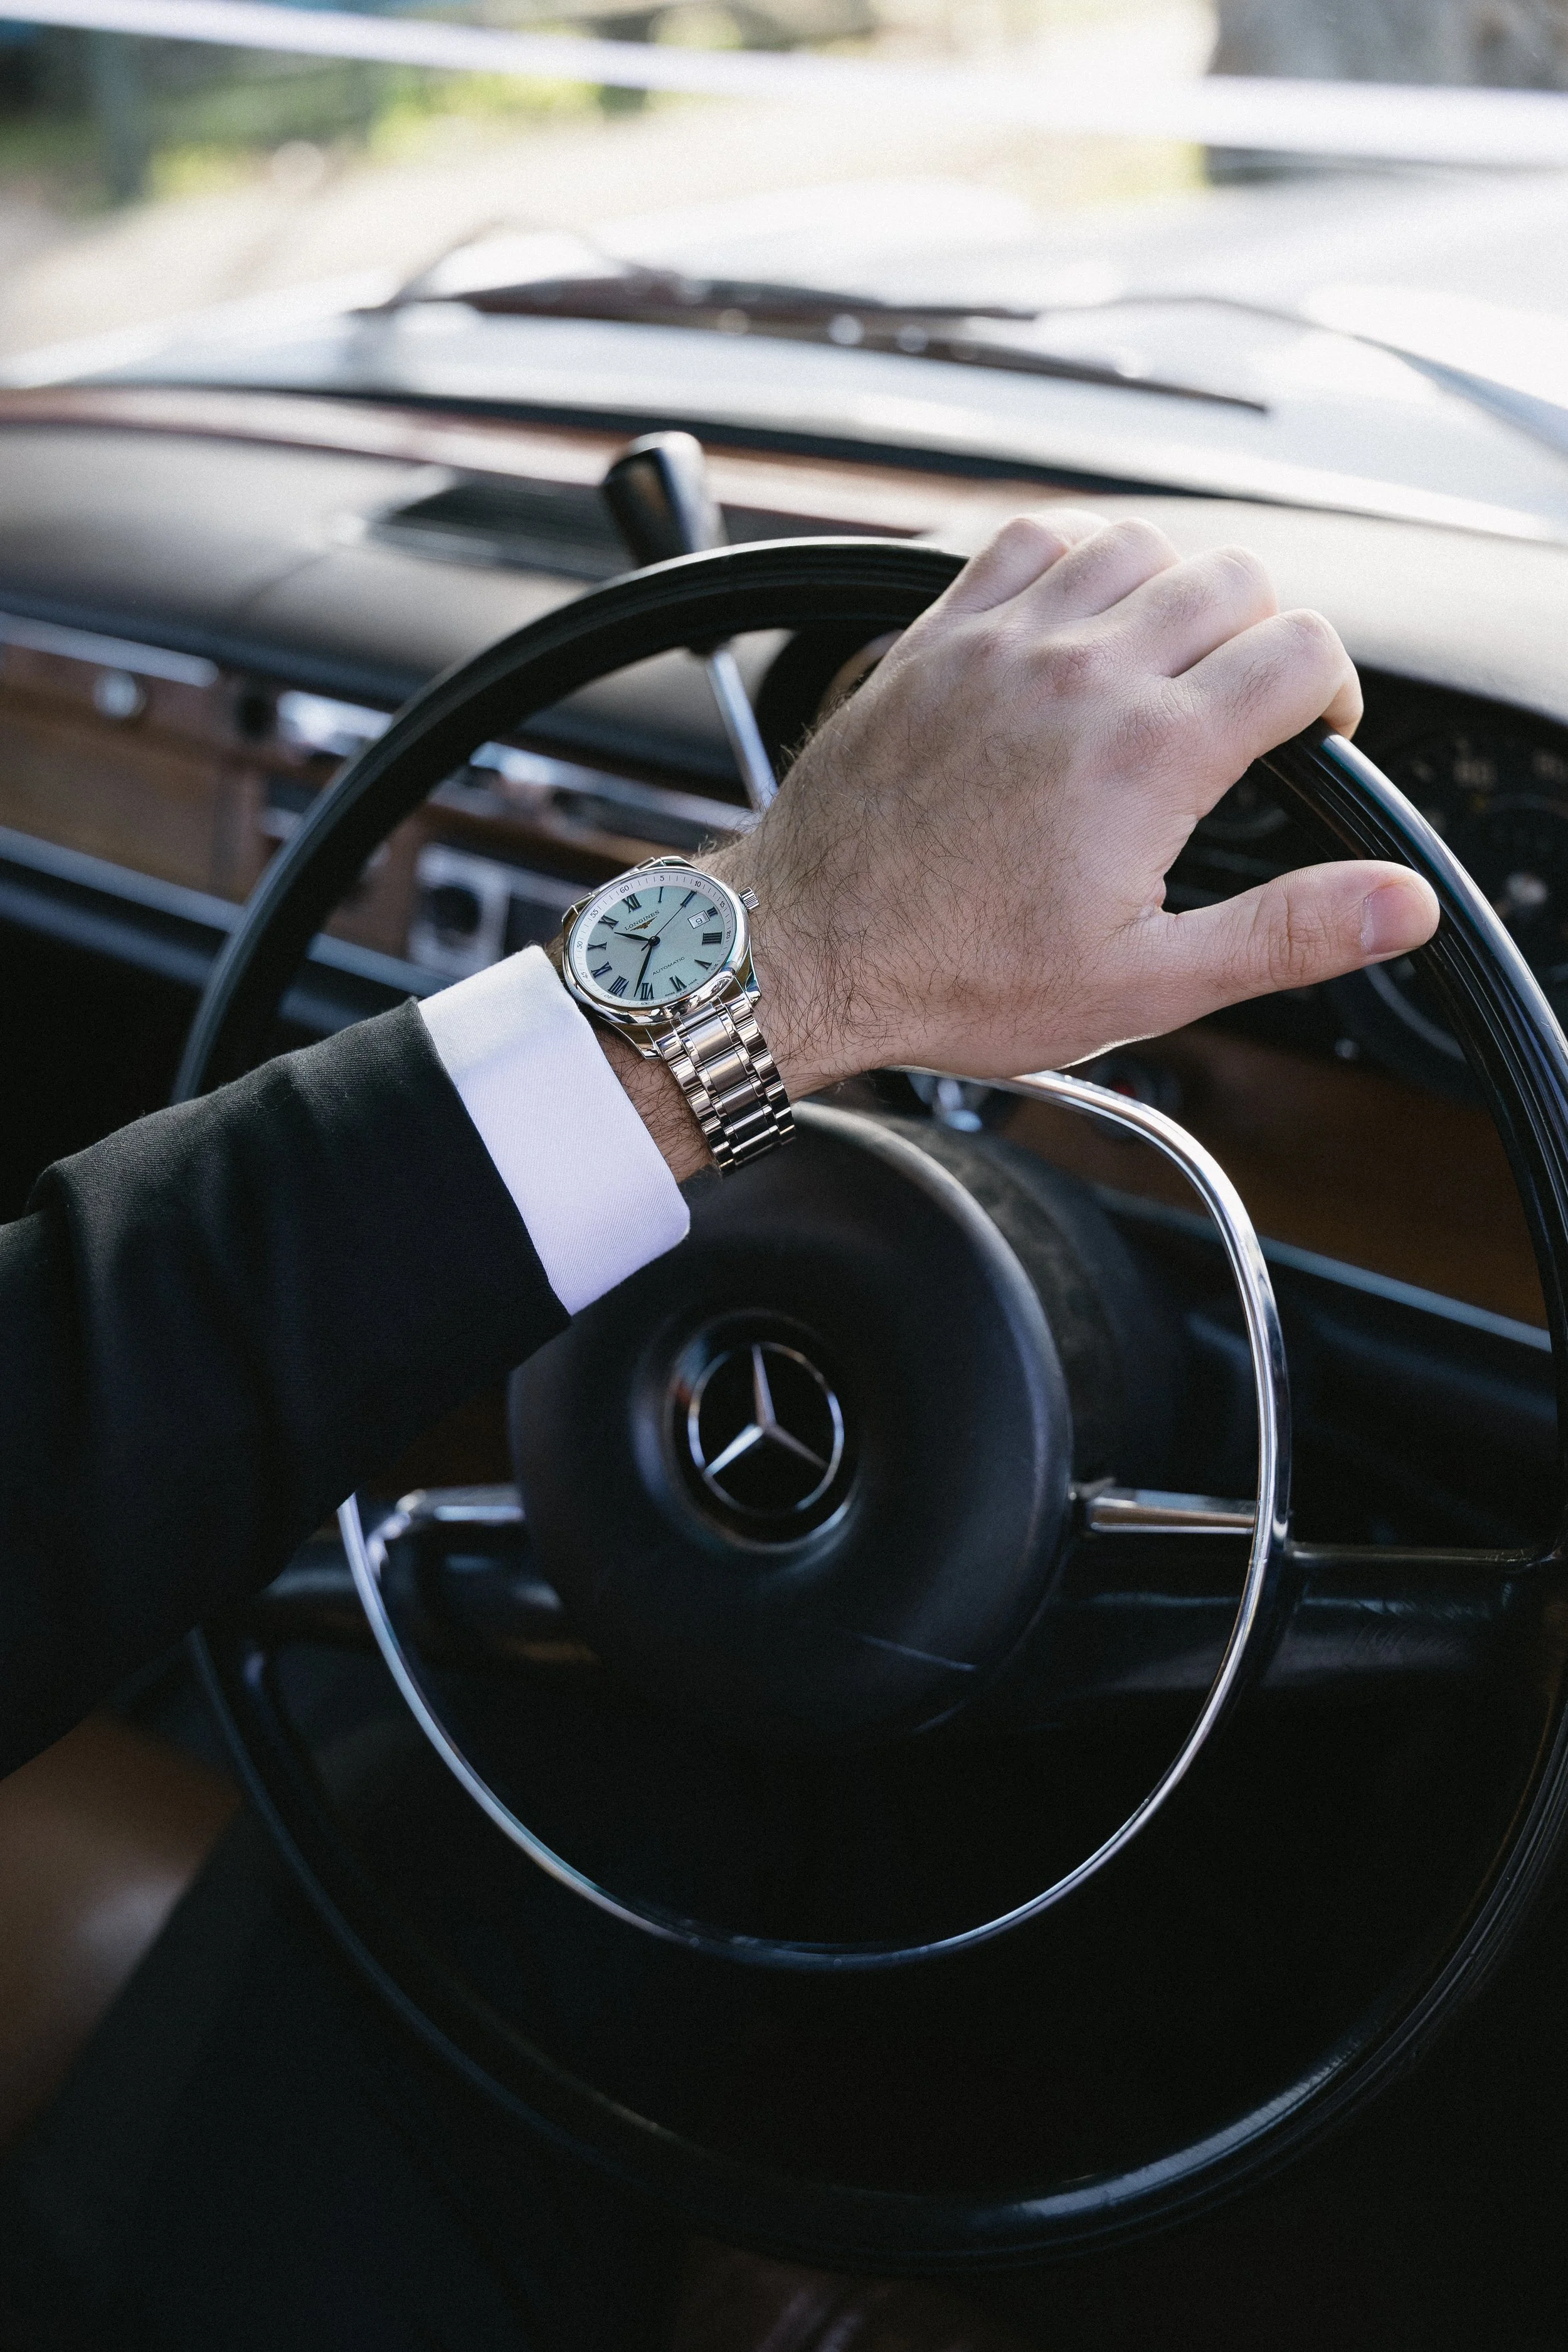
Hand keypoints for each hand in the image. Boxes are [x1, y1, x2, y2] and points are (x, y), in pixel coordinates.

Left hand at [707, 509, 1438, 1099]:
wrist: (804, 953)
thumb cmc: (953, 978)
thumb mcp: (1144, 984)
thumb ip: (1286, 932)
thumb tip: (1401, 904)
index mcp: (1149, 753)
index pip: (1300, 650)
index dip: (1329, 692)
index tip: (1308, 738)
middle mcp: (1080, 672)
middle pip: (1234, 579)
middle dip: (1263, 637)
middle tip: (1241, 712)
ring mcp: (1001, 641)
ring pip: (1138, 542)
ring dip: (1174, 590)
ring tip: (1166, 665)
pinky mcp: (938, 635)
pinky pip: (1030, 537)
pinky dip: (1075, 558)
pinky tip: (1077, 618)